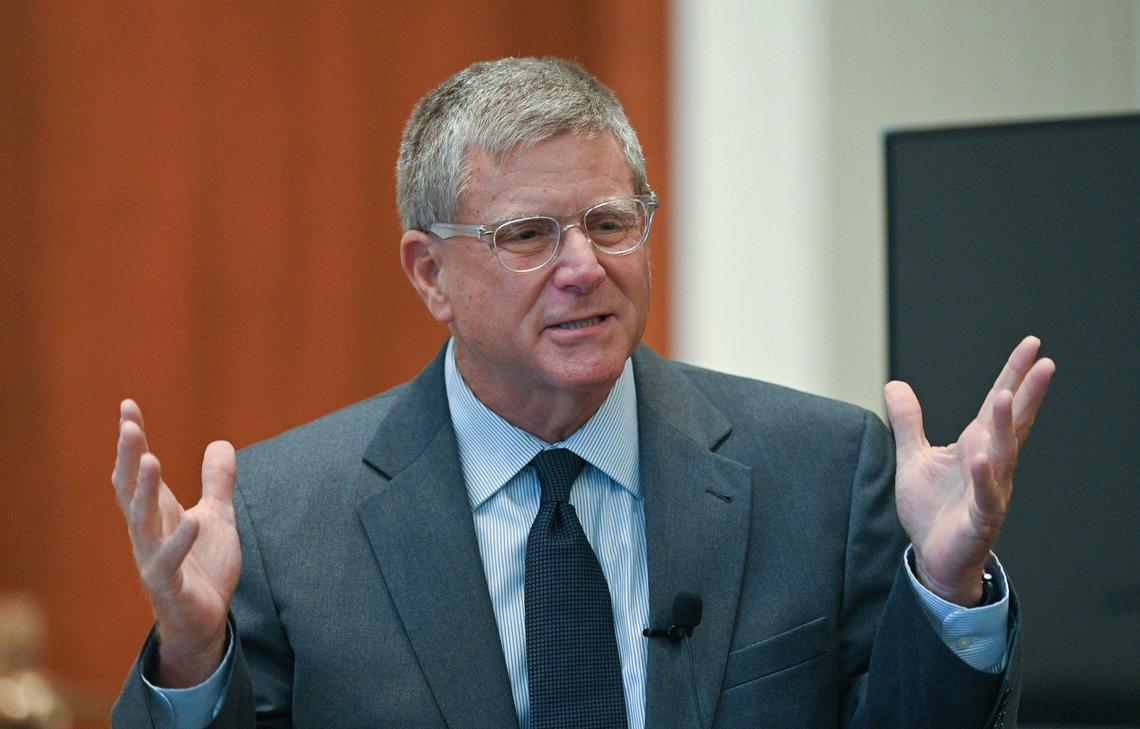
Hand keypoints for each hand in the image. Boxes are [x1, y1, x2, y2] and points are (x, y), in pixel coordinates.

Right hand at [112, 399, 239, 686]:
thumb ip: (218, 482)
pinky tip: (192, 521)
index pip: (138, 472)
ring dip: (144, 492)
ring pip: (141, 523)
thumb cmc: (204, 568)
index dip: (132, 441)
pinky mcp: (169, 588)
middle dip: (128, 457)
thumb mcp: (218, 516)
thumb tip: (221, 443)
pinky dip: (179, 542)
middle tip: (129, 425)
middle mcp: (148, 534)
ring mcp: (154, 560)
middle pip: (131, 490)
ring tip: (149, 459)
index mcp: (158, 514)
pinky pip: (168, 564)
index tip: (127, 406)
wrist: (204, 621)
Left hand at [884, 336, 1054, 605]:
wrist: (933, 557)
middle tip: (1044, 363)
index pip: (998, 403)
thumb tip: (895, 384)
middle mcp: (990, 462)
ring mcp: (990, 489)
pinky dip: (984, 478)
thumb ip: (907, 421)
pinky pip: (985, 496)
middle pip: (1012, 422)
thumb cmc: (932, 509)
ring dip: (1004, 427)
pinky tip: (982, 459)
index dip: (1014, 374)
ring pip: (1002, 454)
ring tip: (1005, 397)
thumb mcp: (913, 456)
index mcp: (977, 444)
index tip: (1032, 345)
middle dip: (1027, 393)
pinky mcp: (980, 518)